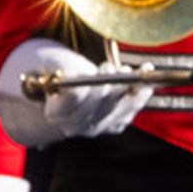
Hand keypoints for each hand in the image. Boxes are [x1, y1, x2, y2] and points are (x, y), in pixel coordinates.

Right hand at [0, 41, 153, 147]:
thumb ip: (55, 66)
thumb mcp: (45, 64)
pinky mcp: (114, 124)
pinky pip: (130, 110)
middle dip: (108, 84)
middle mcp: (76, 126)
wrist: (59, 93)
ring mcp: (97, 127)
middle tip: (112, 67)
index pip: (72, 101)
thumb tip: (70, 72)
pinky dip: (140, 93)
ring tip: (139, 70)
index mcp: (56, 113)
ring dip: (130, 87)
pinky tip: (147, 76)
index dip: (85, 86)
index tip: (97, 72)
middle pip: (98, 105)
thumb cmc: (52, 73)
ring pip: (118, 109)